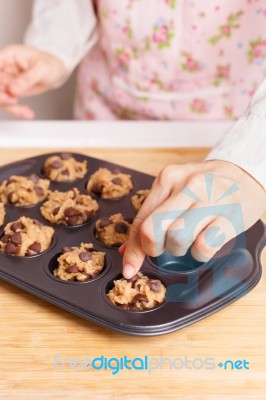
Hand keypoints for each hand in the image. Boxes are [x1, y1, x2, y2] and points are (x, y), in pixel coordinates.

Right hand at [0, 45, 66, 118]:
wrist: (57, 72)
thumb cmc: (50, 64)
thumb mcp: (43, 69)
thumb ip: (28, 78)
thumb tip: (13, 89)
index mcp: (8, 56)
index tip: (3, 89)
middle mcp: (4, 68)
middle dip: (1, 95)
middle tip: (12, 101)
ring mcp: (7, 81)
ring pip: (0, 95)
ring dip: (10, 106)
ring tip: (25, 111)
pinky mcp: (11, 92)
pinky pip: (8, 103)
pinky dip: (16, 110)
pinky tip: (27, 113)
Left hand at [121, 160, 265, 278]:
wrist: (245, 176)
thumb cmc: (206, 187)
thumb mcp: (176, 191)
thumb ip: (152, 216)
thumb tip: (128, 250)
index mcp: (168, 179)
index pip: (141, 220)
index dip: (133, 250)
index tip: (129, 269)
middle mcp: (187, 185)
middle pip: (152, 230)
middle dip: (154, 249)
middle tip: (165, 248)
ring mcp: (210, 199)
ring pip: (176, 239)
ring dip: (179, 250)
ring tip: (188, 241)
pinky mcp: (230, 216)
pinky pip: (203, 246)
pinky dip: (200, 253)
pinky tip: (205, 243)